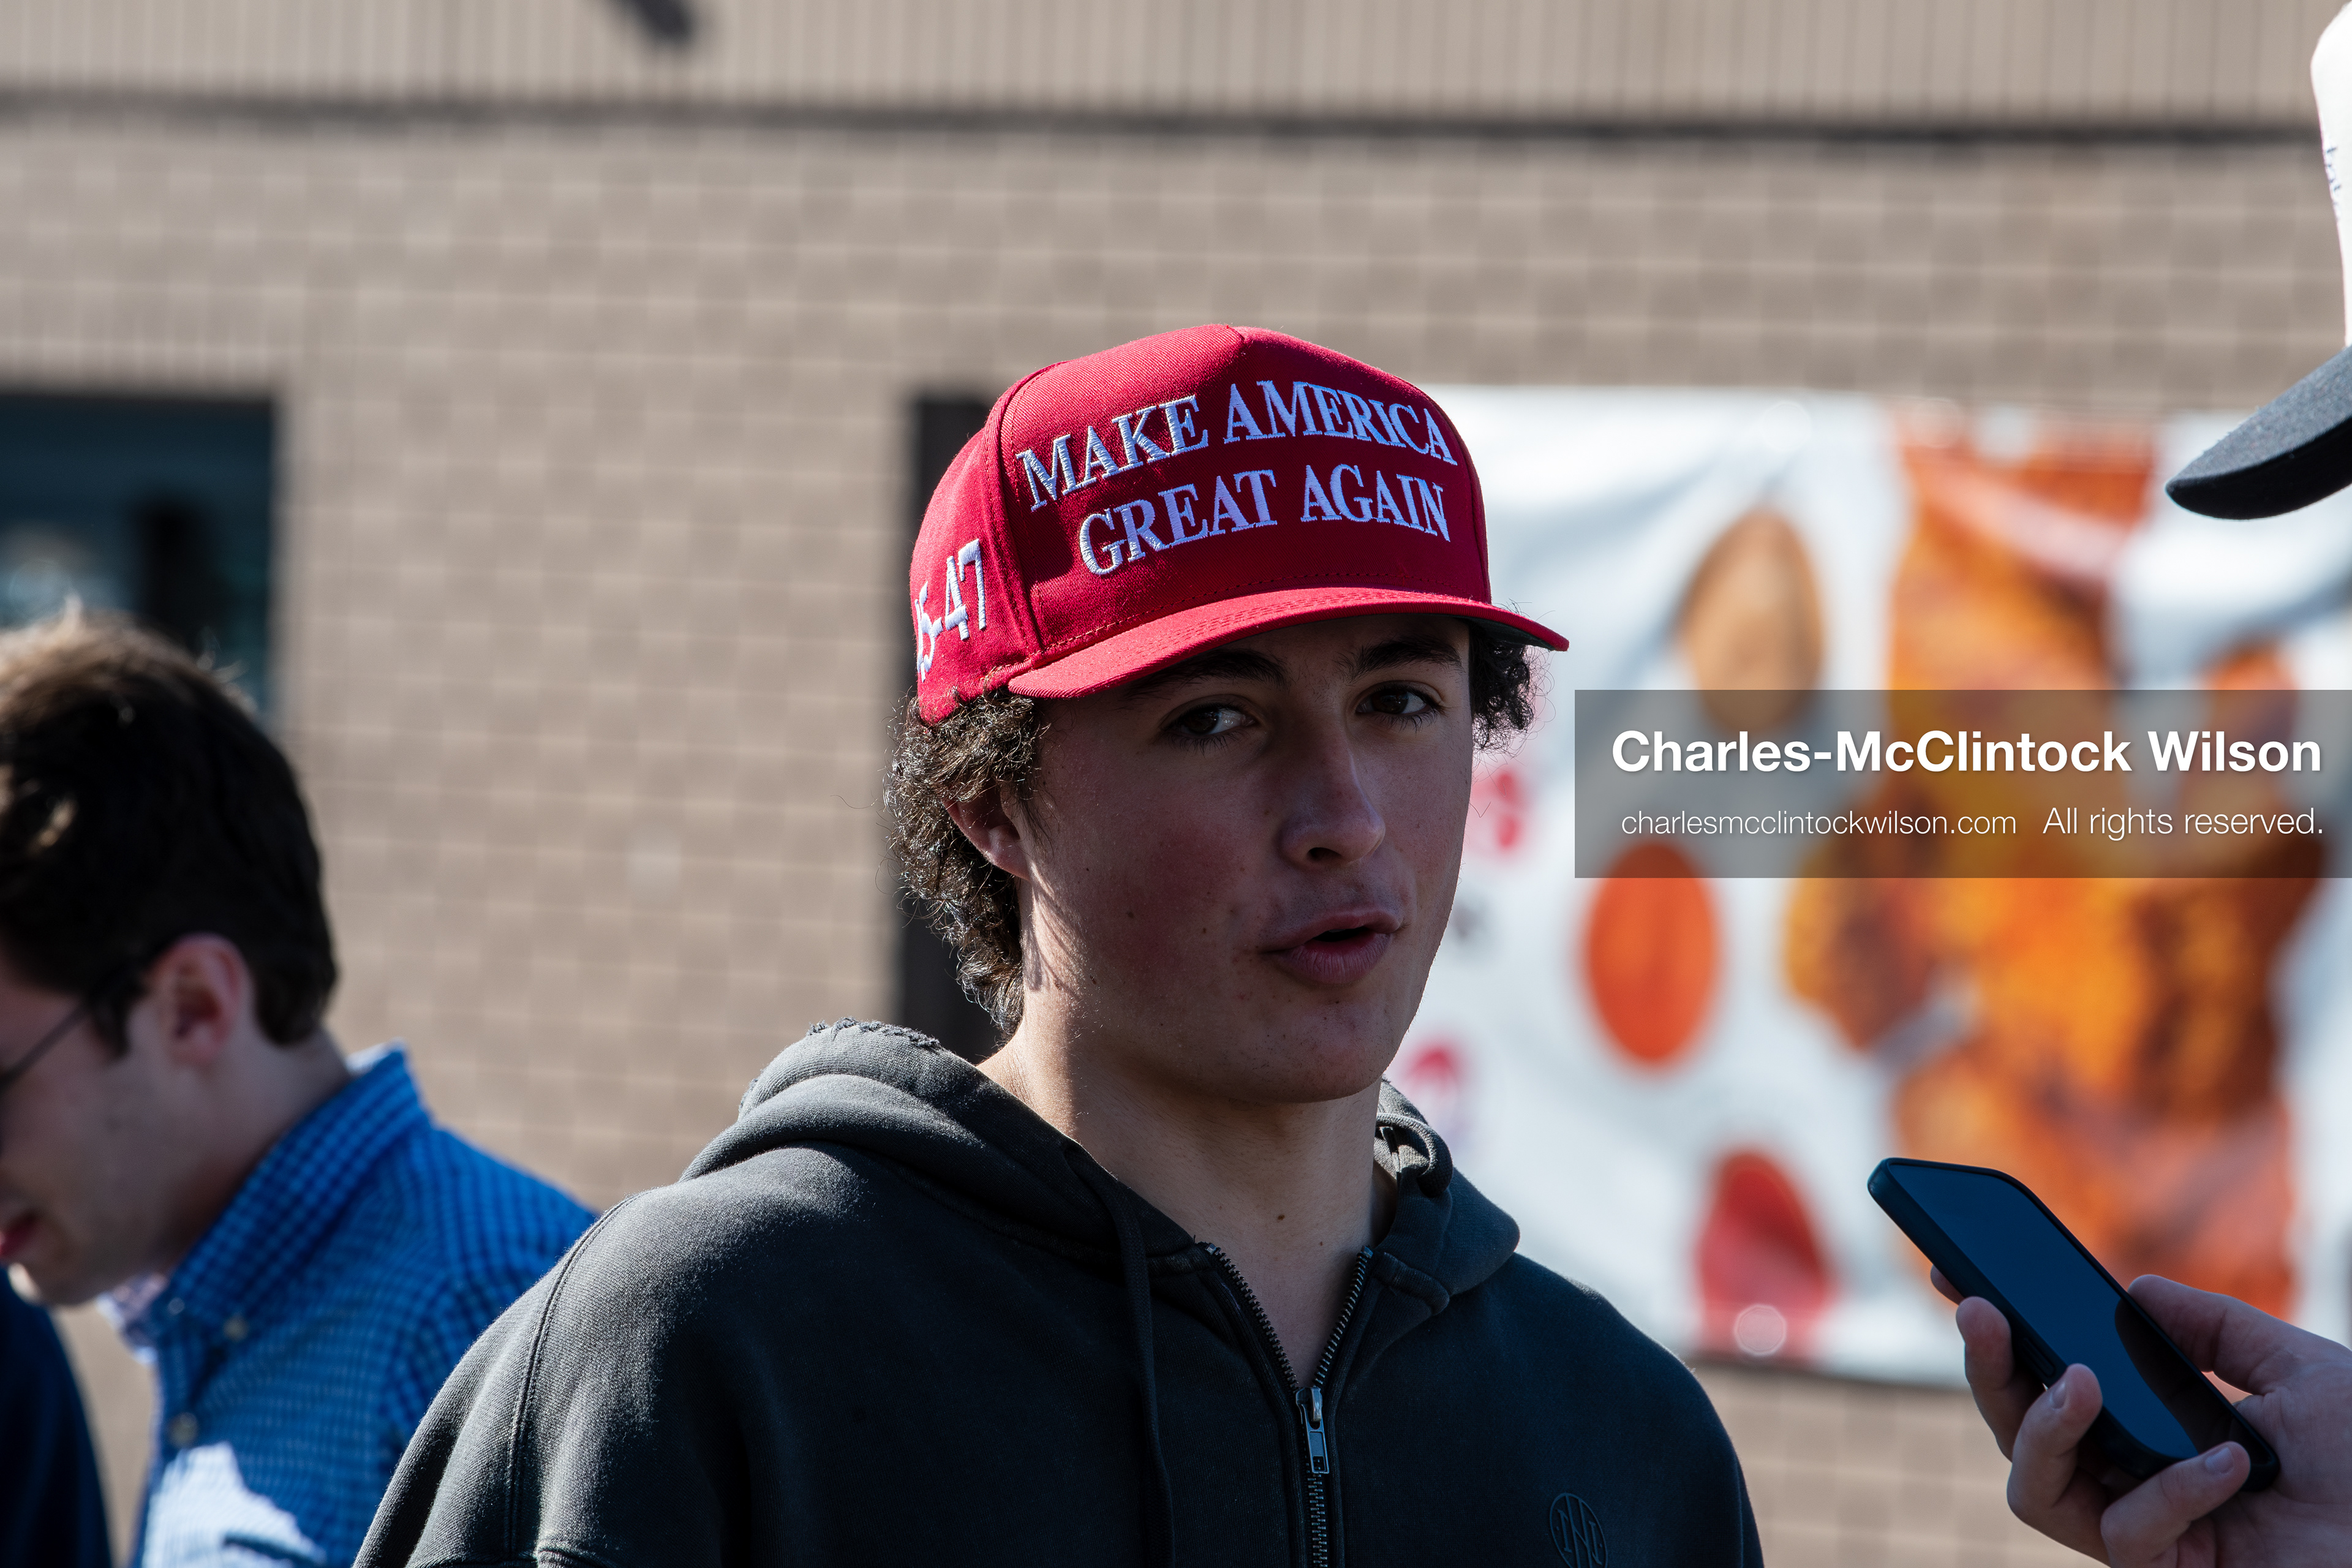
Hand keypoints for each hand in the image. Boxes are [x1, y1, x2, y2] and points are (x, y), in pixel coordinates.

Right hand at [1938, 1269, 2351, 1564]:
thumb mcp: (2299, 1370)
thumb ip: (2217, 1328)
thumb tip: (2133, 1292)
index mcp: (2154, 1426)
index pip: (2052, 1377)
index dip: (1999, 1335)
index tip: (1957, 1277)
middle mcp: (2134, 1478)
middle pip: (2016, 1432)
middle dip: (1987, 1368)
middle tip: (1982, 1312)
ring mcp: (2147, 1533)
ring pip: (2035, 1490)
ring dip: (2042, 1429)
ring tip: (2081, 1384)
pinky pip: (2129, 1532)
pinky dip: (2173, 1488)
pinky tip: (2229, 1461)